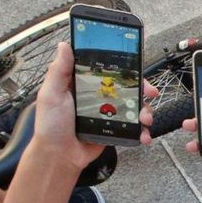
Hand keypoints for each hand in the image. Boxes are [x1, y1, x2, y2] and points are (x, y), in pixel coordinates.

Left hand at [33, 42, 156, 170]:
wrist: (59, 156)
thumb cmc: (51, 126)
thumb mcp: (51, 94)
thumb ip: (59, 70)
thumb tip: (64, 46)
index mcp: (83, 83)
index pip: (106, 68)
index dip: (123, 65)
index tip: (135, 63)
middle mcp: (98, 95)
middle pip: (126, 85)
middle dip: (142, 87)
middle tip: (150, 91)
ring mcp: (108, 112)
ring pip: (133, 105)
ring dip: (145, 110)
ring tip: (145, 119)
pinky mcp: (115, 128)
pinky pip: (133, 126)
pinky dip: (141, 130)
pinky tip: (143, 135)